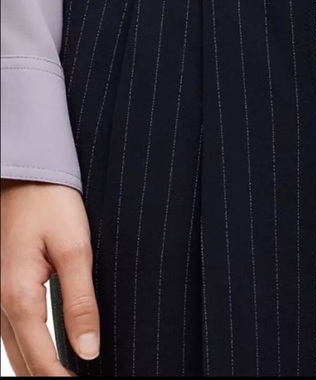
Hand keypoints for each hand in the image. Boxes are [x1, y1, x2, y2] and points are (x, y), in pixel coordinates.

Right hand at [1, 179, 98, 375]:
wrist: (26, 175)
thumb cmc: (51, 205)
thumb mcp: (75, 249)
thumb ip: (80, 301)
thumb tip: (87, 350)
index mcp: (18, 295)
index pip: (40, 357)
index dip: (60, 379)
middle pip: (22, 360)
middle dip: (47, 377)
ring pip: (14, 347)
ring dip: (37, 366)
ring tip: (66, 374)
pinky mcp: (2, 284)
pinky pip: (11, 328)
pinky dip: (30, 346)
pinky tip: (48, 351)